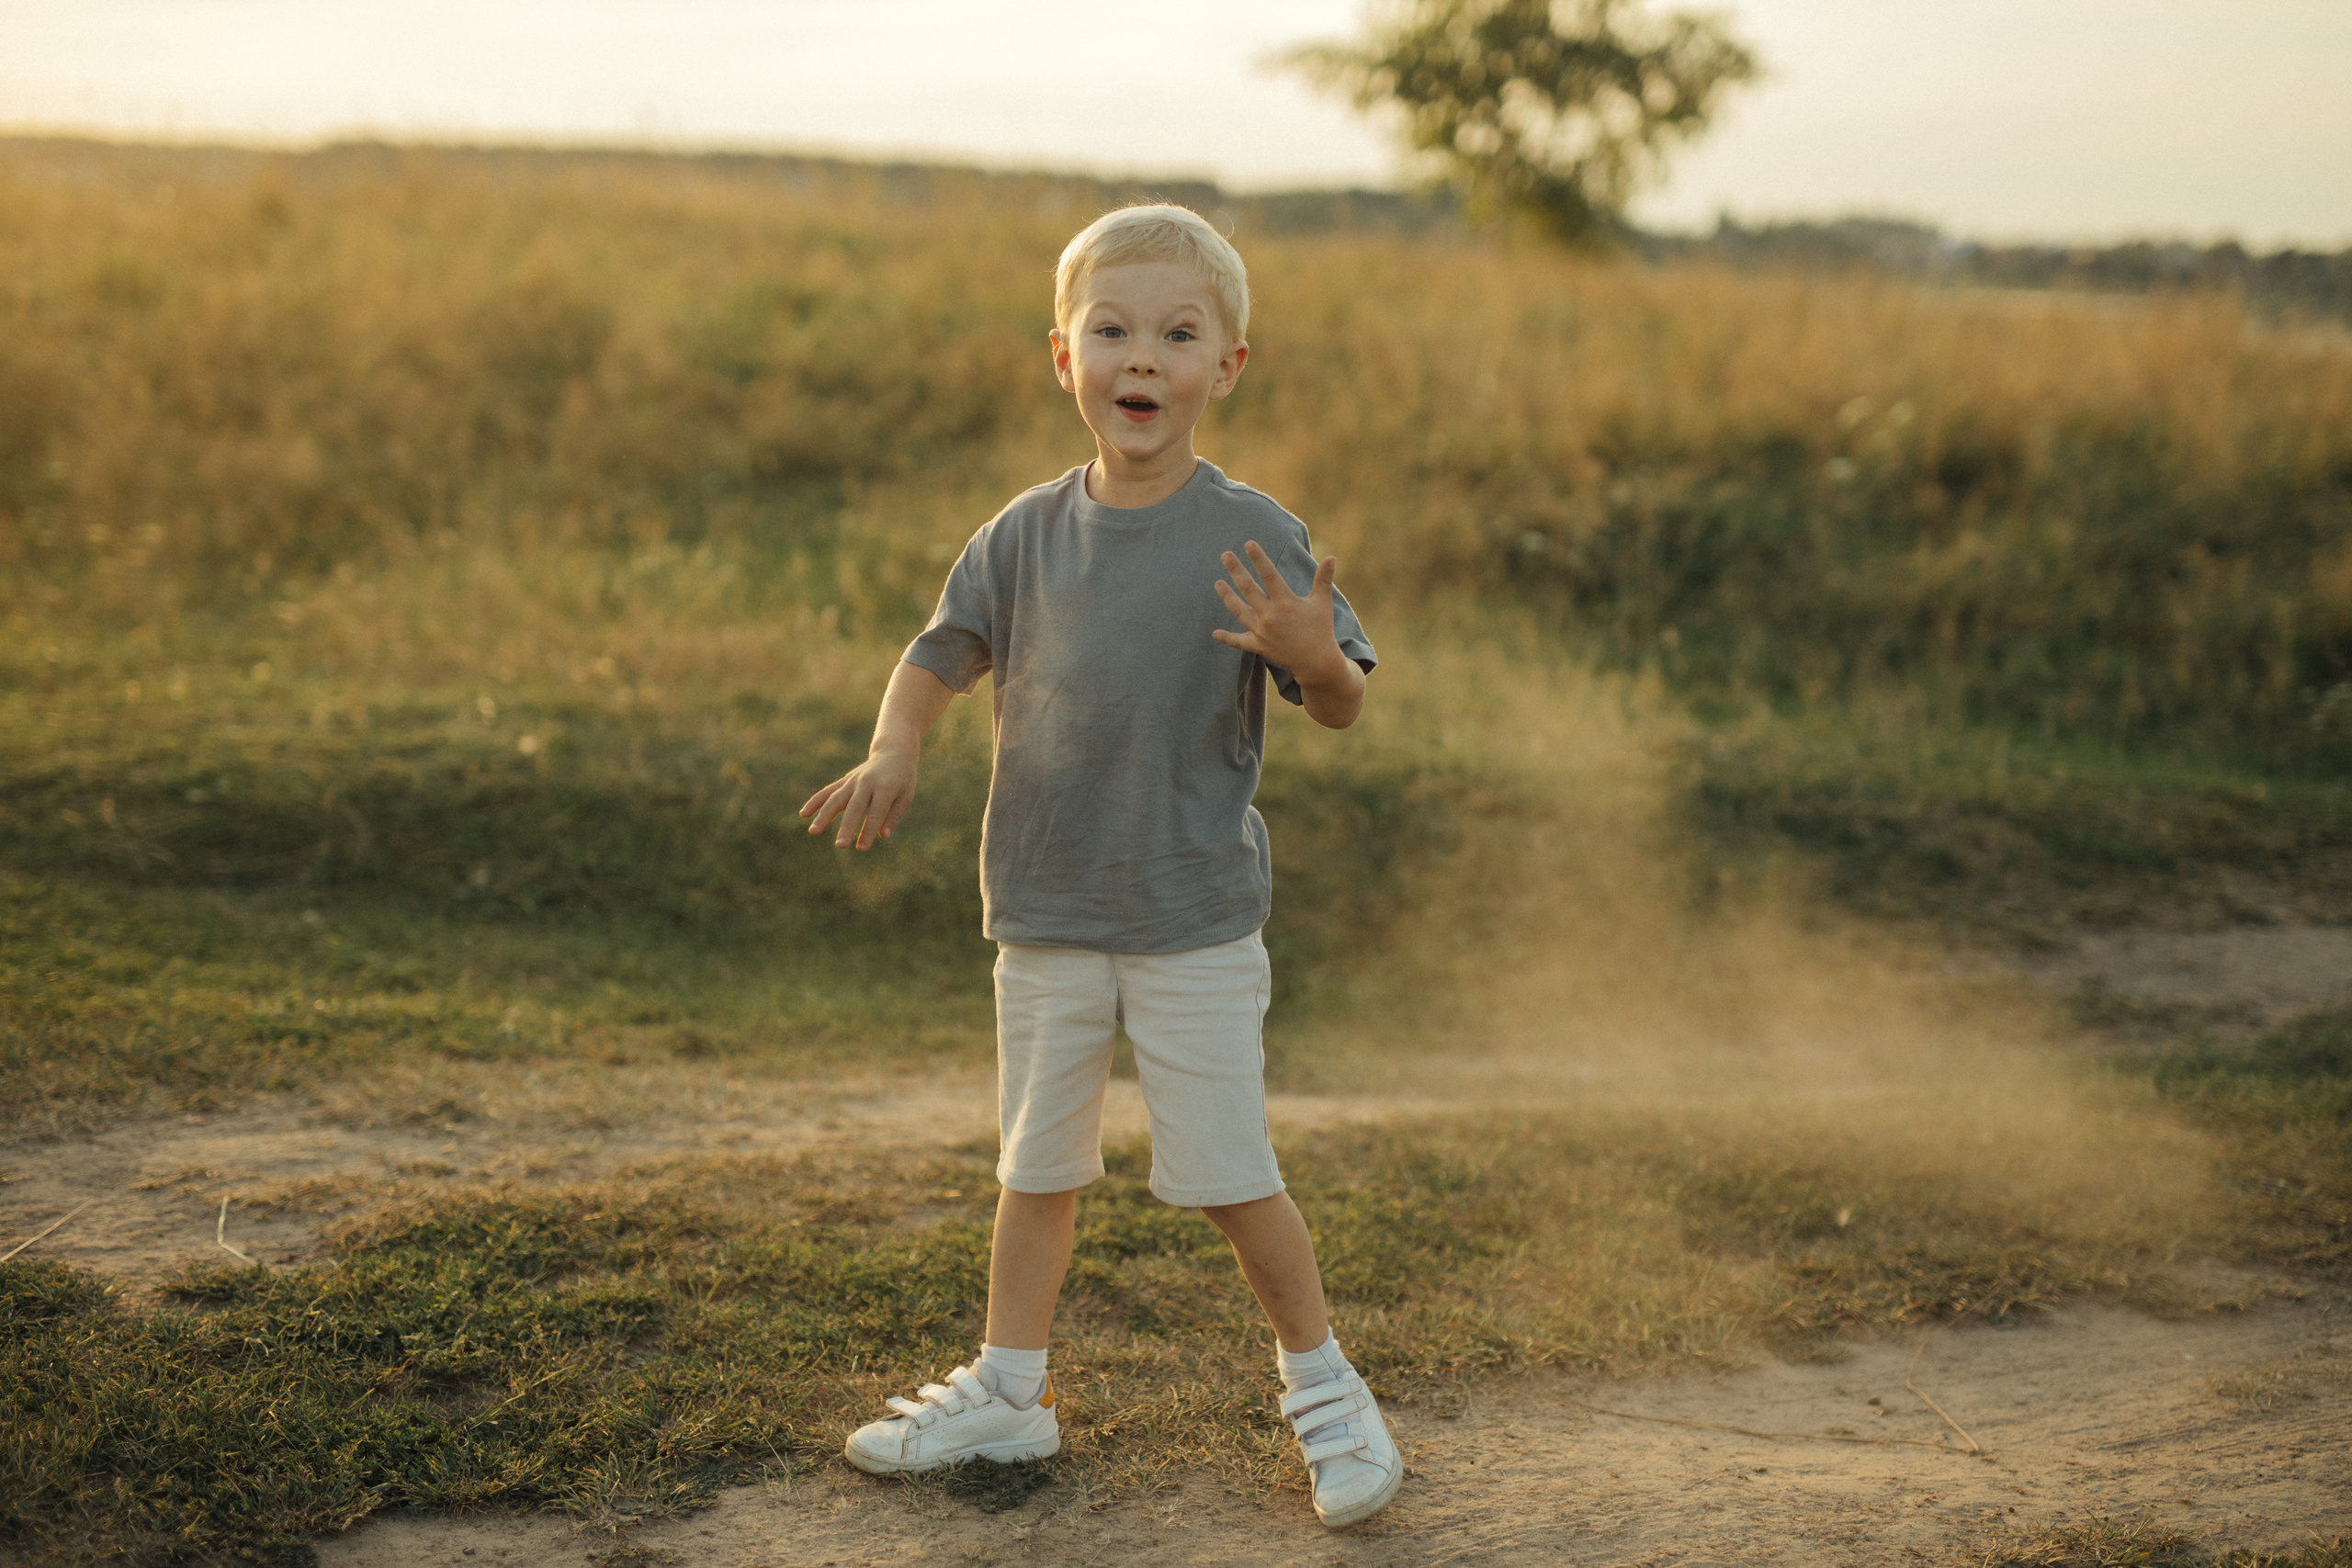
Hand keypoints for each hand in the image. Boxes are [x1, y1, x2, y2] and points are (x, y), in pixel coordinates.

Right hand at [799, 747, 916, 850]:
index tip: (862, 848)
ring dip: (824, 815)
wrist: (893, 753)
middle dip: (846, 827)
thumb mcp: (906, 795)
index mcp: (885, 787)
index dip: (868, 831)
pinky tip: (803, 814)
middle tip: (840, 845)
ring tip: (813, 832)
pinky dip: (815, 802)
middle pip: (854, 807)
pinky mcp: (844, 781)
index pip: (875, 813)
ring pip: (835, 798)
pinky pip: (827, 791)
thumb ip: (893, 815)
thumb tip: (882, 836)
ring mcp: (853, 780)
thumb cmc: (903, 779)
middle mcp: (867, 782)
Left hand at [1211, 541, 1348, 683]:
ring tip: (1217, 583)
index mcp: (1286, 602)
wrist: (1316, 662)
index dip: (1258, 558)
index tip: (1248, 544)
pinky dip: (1226, 638)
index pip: (1269, 575)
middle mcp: (1271, 615)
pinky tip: (1215, 633)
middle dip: (1236, 570)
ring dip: (1227, 596)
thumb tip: (1332, 557)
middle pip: (1248, 589)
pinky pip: (1239, 641)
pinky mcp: (1258, 646)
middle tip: (1225, 555)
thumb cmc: (1320, 629)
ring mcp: (1262, 631)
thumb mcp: (1322, 603)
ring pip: (1239, 610)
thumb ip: (1323, 579)